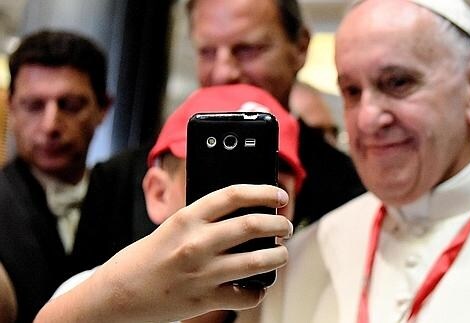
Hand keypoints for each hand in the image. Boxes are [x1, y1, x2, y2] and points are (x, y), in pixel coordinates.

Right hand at [35, 184, 291, 322]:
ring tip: (281, 254)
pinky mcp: (203, 300)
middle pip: (252, 225)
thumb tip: (245, 214)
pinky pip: (245, 296)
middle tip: (285, 225)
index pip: (233, 194)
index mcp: (186, 218)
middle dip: (278, 223)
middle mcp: (195, 243)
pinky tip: (258, 286)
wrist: (115, 297)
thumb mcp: (170, 228)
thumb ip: (203, 221)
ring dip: (278, 256)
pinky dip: (258, 291)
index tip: (279, 195)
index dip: (263, 191)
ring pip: (257, 261)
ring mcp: (201, 273)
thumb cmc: (144, 258)